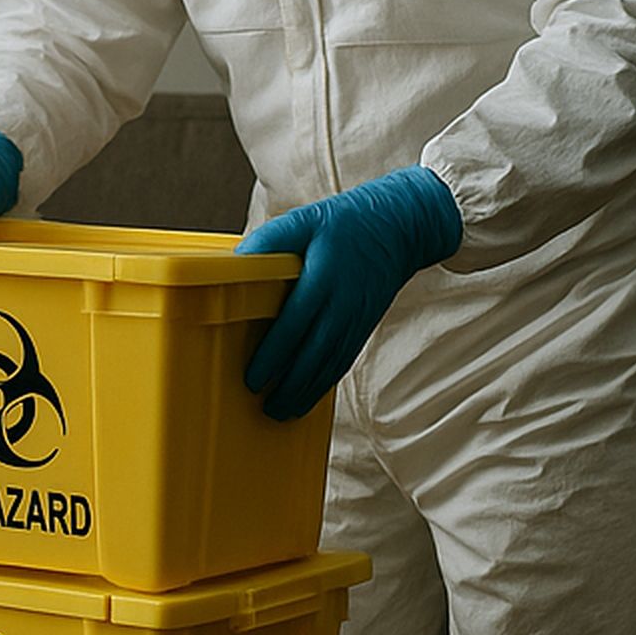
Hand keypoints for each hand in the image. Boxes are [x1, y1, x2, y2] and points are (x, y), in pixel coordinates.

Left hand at [234, 166, 461, 420]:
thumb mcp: (305, 221)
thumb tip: (235, 263)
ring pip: (330, 365)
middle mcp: (343, 305)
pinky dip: (324, 384)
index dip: (273, 355)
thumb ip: (270, 240)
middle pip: (314, 355)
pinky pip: (343, 361)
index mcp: (324, 279)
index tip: (252, 378)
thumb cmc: (344, 222)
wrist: (400, 226)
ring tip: (281, 413)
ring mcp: (357, 319)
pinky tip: (308, 398)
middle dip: (289, 386)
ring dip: (306, 393)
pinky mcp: (364, 326)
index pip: (295, 324)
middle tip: (264, 408)